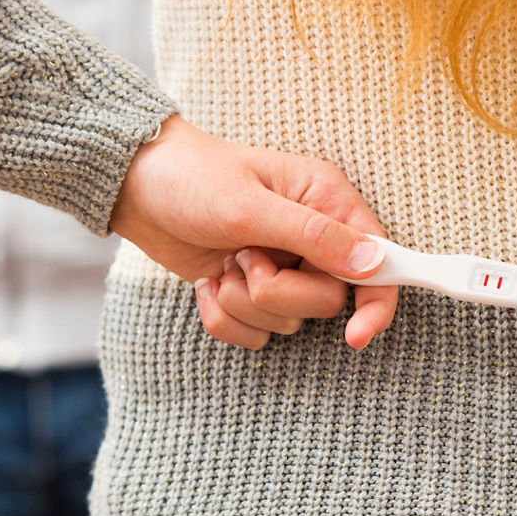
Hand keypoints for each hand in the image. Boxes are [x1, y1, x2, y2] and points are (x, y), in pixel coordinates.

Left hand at [109, 115, 398, 348]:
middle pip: (326, 302)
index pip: (378, 262)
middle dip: (277, 294)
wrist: (138, 190)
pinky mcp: (250, 292)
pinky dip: (225, 318)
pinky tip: (208, 283)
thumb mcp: (249, 206)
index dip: (376, 303)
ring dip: (244, 303)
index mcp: (326, 203)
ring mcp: (282, 268)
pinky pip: (254, 334)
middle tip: (244, 260)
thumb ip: (313, 236)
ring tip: (223, 262)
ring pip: (287, 321)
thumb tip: (373, 263)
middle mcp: (312, 239)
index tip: (357, 336)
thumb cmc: (193, 179)